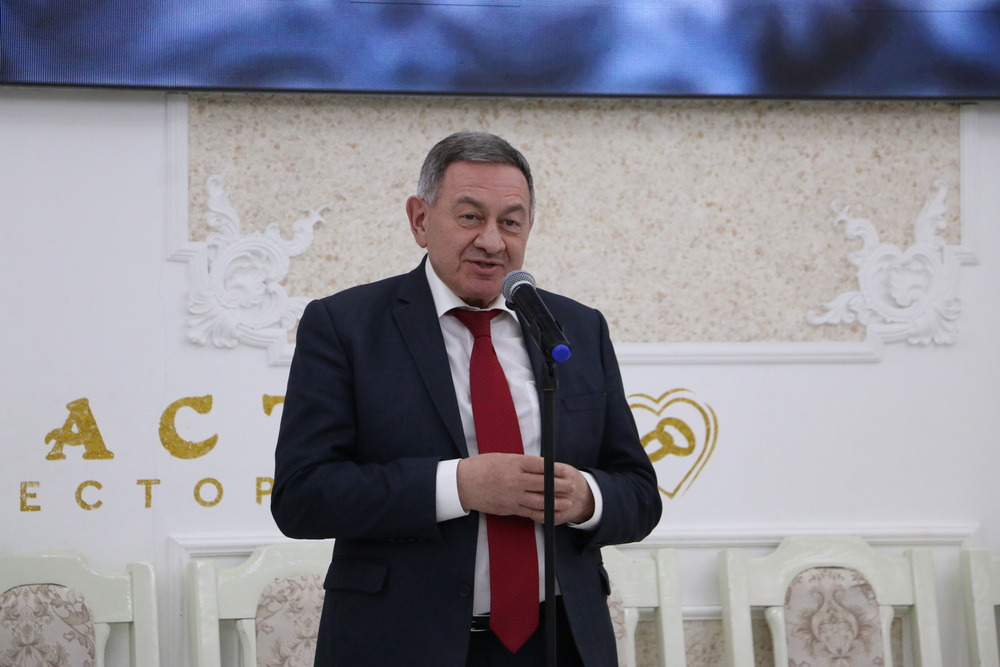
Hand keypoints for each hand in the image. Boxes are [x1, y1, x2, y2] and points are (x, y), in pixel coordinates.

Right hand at [457, 453, 594, 524]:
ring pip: (540, 500)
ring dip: (556, 502)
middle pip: (544, 483)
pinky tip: (552, 513)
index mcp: (514, 463)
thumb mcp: (503, 458)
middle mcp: (515, 479)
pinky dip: (543, 514)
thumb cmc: (481, 467)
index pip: (542, 466)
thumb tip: (542, 467)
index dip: (557, 469)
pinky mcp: (509, 508)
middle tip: (572, 486)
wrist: (462, 483)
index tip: (567, 470)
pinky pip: (530, 512)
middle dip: (561, 485)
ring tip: (568, 501)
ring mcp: (513, 495)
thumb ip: (522, 463)